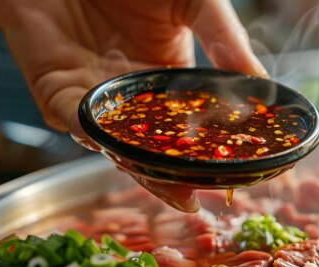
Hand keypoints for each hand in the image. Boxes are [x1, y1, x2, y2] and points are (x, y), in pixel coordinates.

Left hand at [0, 0, 267, 211]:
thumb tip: (261, 84)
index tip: (235, 174)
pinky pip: (78, 120)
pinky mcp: (57, 92)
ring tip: (170, 189)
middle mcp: (134, 99)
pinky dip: (97, 135)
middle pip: (156, 147)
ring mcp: (98, 99)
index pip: (192, 127)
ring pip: (119, 145)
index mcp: (169, 81)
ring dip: (141, 170)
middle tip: (199, 196)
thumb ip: (226, 40)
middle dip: (175, 176)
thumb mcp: (196, 3)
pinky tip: (121, 148)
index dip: (211, 153)